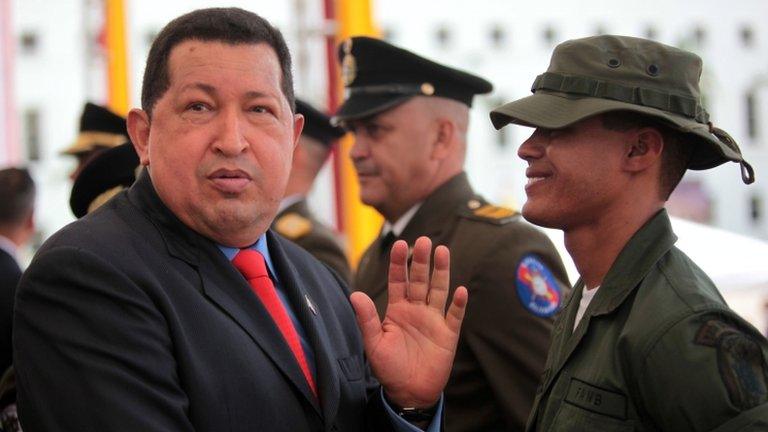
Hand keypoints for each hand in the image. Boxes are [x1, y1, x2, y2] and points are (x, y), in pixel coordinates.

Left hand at [350, 236, 467, 407]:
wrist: (409, 392)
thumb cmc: (389, 368)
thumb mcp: (374, 344)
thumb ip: (367, 319)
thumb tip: (355, 294)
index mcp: (397, 310)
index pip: (399, 280)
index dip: (399, 263)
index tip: (400, 244)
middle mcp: (417, 310)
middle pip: (420, 280)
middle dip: (422, 261)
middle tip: (424, 240)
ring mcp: (433, 321)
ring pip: (439, 291)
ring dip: (441, 272)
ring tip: (442, 251)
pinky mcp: (448, 335)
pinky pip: (454, 316)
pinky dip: (458, 304)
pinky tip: (460, 291)